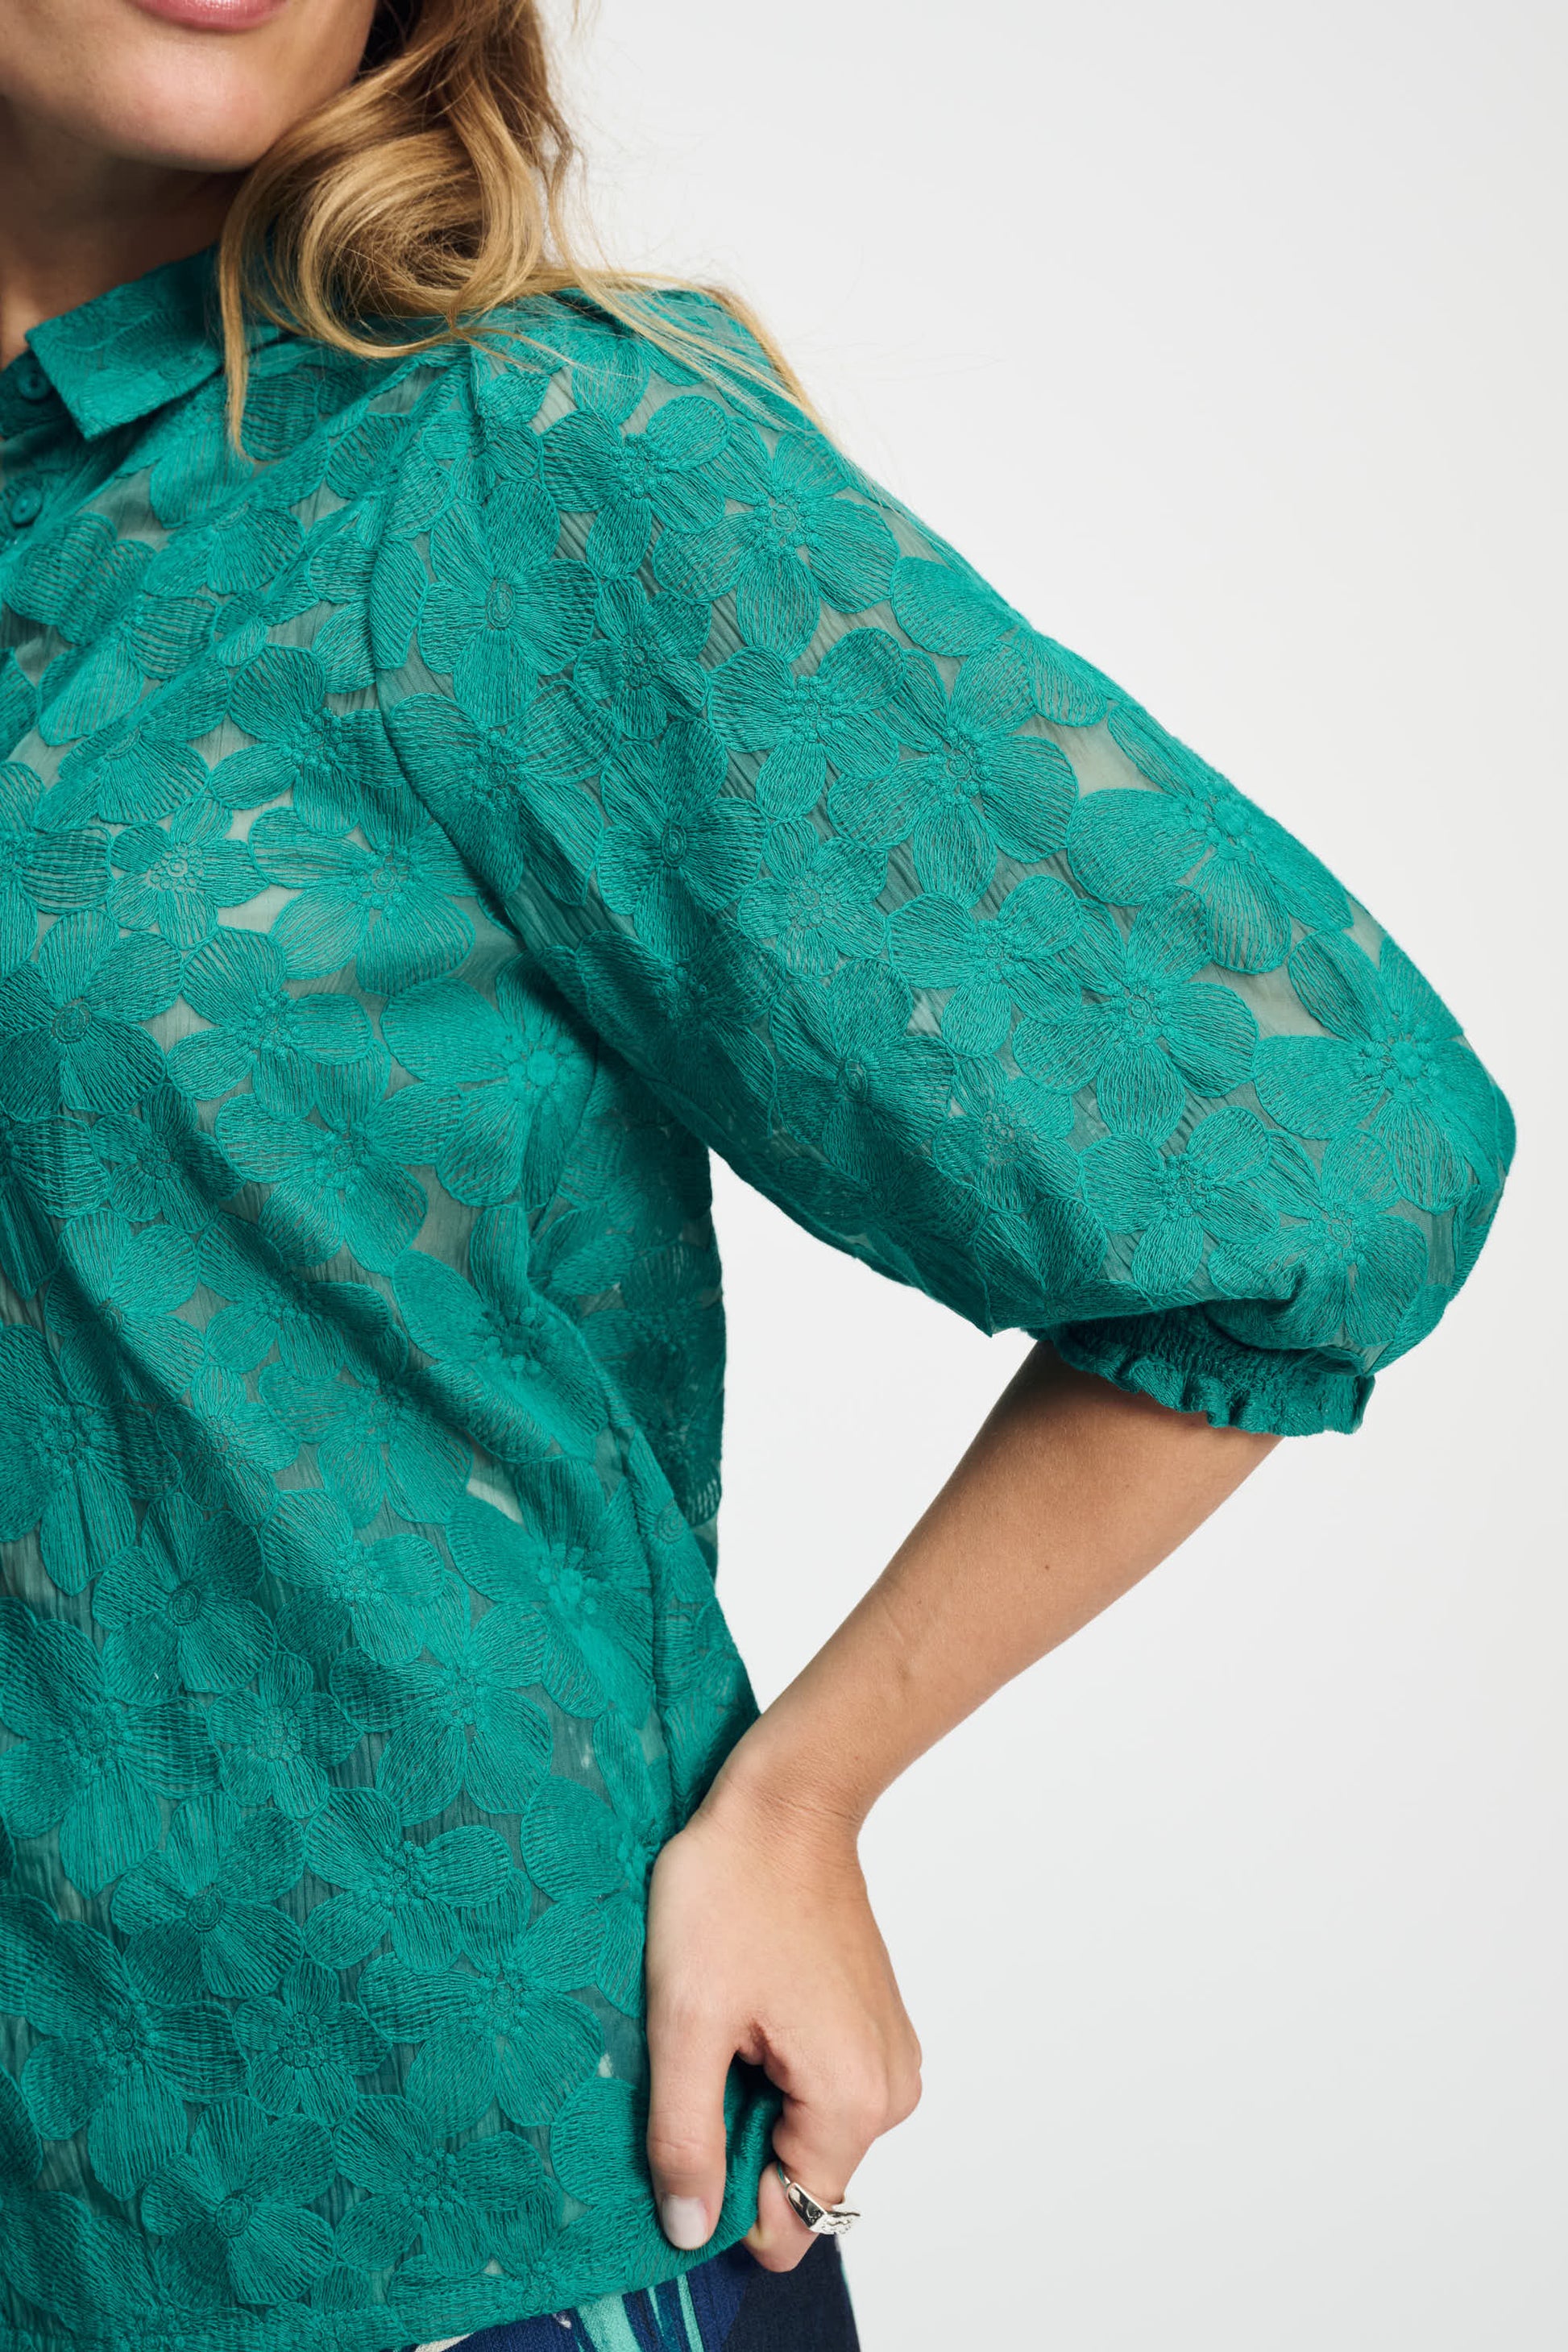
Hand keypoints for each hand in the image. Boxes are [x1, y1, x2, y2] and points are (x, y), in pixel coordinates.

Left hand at [643, 1753, 922, 2271]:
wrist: (787, 1800)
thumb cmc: (733, 1892)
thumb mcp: (685, 2019)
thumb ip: (686, 2138)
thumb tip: (690, 2234)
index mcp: (853, 2102)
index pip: (790, 2225)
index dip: (724, 2197)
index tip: (690, 2123)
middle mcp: (891, 2091)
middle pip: (798, 2176)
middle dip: (737, 2134)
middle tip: (704, 2051)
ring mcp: (889, 2054)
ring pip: (804, 2130)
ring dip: (753, 2094)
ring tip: (726, 2018)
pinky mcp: (876, 2024)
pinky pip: (819, 2086)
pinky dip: (775, 2064)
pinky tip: (750, 2001)